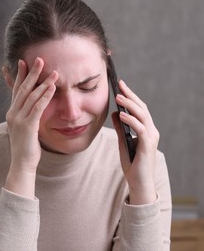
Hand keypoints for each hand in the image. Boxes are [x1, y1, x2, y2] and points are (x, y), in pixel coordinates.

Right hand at [5, 57, 57, 197]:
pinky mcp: (28, 126)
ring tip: (53, 71)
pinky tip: (52, 87)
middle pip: (23, 89)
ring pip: (32, 96)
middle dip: (32, 73)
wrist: (22, 164)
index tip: (23, 61)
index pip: (16, 90)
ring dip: (43, 82)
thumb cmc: (25, 147)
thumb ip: (26, 116)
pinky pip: (38, 107)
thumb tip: (32, 106)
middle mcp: (13, 113)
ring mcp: (19, 120)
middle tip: (39, 59)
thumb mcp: (24, 128)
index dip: (20, 75)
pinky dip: (45, 96)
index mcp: (12, 113)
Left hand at [111, 80, 157, 204]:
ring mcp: (151, 138)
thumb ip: (120, 128)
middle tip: (119, 85)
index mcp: (146, 129)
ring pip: (142, 116)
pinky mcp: (147, 145)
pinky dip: (131, 120)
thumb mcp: (123, 141)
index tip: (121, 85)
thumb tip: (115, 113)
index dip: (131, 96)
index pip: (139, 109)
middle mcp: (151, 131)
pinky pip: (140, 129)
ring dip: (130, 105)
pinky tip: (122, 115)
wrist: (138, 182)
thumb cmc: (132, 163)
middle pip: (142, 108)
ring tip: (118, 97)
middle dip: (130, 95)